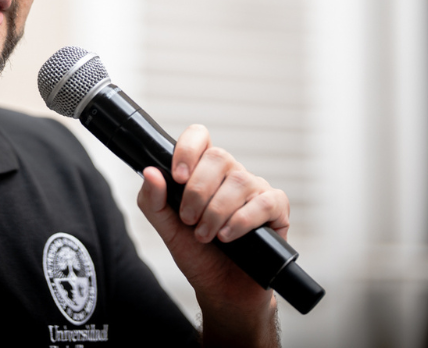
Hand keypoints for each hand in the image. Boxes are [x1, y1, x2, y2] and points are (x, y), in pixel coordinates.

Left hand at [137, 124, 287, 347]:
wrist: (222, 290)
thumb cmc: (198, 255)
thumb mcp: (167, 230)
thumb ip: (153, 201)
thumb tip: (150, 172)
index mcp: (204, 171)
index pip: (200, 137)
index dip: (188, 149)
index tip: (177, 177)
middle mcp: (231, 175)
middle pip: (219, 157)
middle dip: (198, 191)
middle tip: (188, 220)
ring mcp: (256, 189)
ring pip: (240, 181)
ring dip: (216, 211)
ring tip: (206, 236)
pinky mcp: (276, 209)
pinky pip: (265, 201)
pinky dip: (243, 220)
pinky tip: (228, 237)